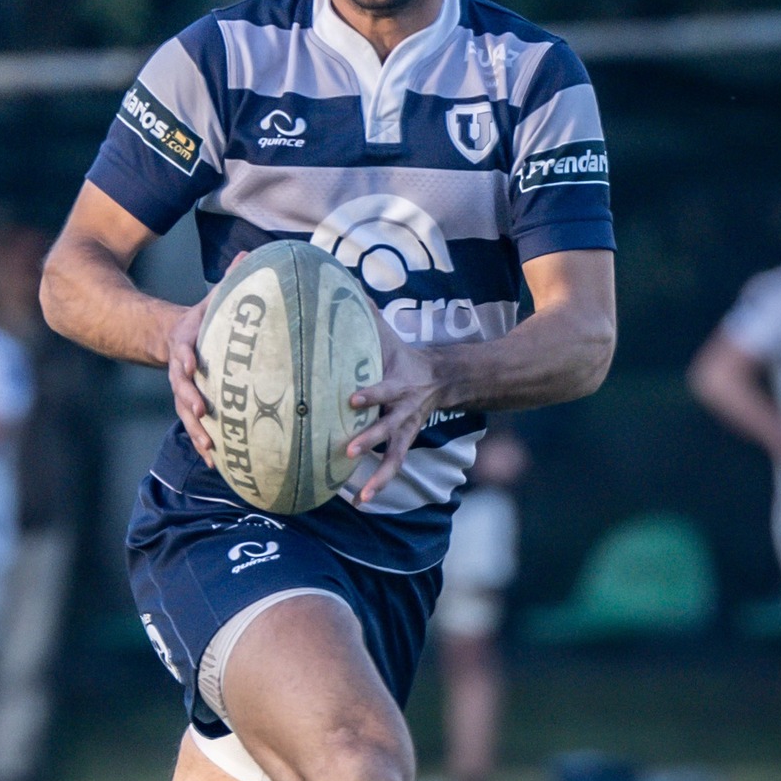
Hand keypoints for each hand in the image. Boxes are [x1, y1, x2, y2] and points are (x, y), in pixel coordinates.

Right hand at [166, 295, 216, 462]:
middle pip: (181, 388)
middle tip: (202, 411)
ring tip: (208, 448)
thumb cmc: (201, 319)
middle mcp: (181, 370)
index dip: (186, 358)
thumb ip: (228, 281)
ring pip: (186, 413)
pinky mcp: (190, 405)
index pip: (182, 350)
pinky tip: (215, 463)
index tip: (191, 364)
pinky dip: (203, 444)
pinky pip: (195, 427)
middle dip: (190, 401)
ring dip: (196, 431)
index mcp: (185, 343)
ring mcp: (183, 390)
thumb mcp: (211, 298)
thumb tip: (247, 256)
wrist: (170, 337)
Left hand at [342, 309, 445, 504]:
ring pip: (395, 454)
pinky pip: (394, 466)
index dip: (370, 394)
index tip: (352, 400)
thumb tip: (337, 279)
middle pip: (387, 426)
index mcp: (397, 382)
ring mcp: (406, 429)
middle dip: (369, 438)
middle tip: (349, 451)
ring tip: (363, 495)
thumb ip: (364, 312)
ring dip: (379, 474)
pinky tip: (363, 501)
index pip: (382, 388)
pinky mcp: (405, 442)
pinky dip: (380, 484)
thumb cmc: (403, 355)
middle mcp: (403, 409)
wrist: (443, 377)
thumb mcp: (388, 333)